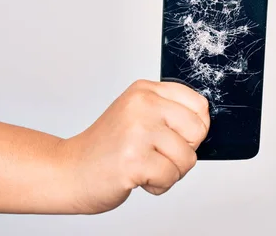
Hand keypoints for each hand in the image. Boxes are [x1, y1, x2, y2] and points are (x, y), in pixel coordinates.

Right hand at [60, 79, 209, 213]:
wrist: (70, 171)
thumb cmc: (108, 147)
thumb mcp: (137, 114)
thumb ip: (169, 112)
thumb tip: (206, 122)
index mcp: (145, 90)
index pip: (199, 104)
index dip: (195, 128)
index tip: (175, 136)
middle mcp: (142, 105)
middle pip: (198, 130)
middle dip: (184, 151)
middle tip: (156, 154)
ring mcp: (137, 131)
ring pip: (187, 158)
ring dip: (170, 171)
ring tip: (144, 165)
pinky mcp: (134, 159)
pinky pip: (170, 177)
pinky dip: (158, 185)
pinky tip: (138, 177)